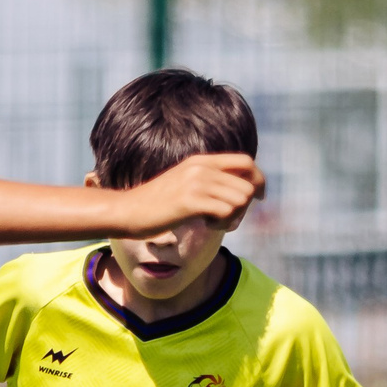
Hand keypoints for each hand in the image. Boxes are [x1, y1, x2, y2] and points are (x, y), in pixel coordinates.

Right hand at [124, 153, 262, 233]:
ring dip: (234, 217)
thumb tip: (239, 192)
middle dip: (245, 207)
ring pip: (241, 199)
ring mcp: (196, 183)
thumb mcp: (184, 184)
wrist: (127, 211)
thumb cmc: (155, 204)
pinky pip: (227, 212)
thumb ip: (208, 182)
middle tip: (227, 219)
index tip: (257, 197)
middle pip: (248, 185)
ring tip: (215, 222)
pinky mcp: (190, 201)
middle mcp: (201, 168)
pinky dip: (222, 223)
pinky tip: (206, 225)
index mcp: (201, 161)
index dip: (258, 180)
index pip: (246, 162)